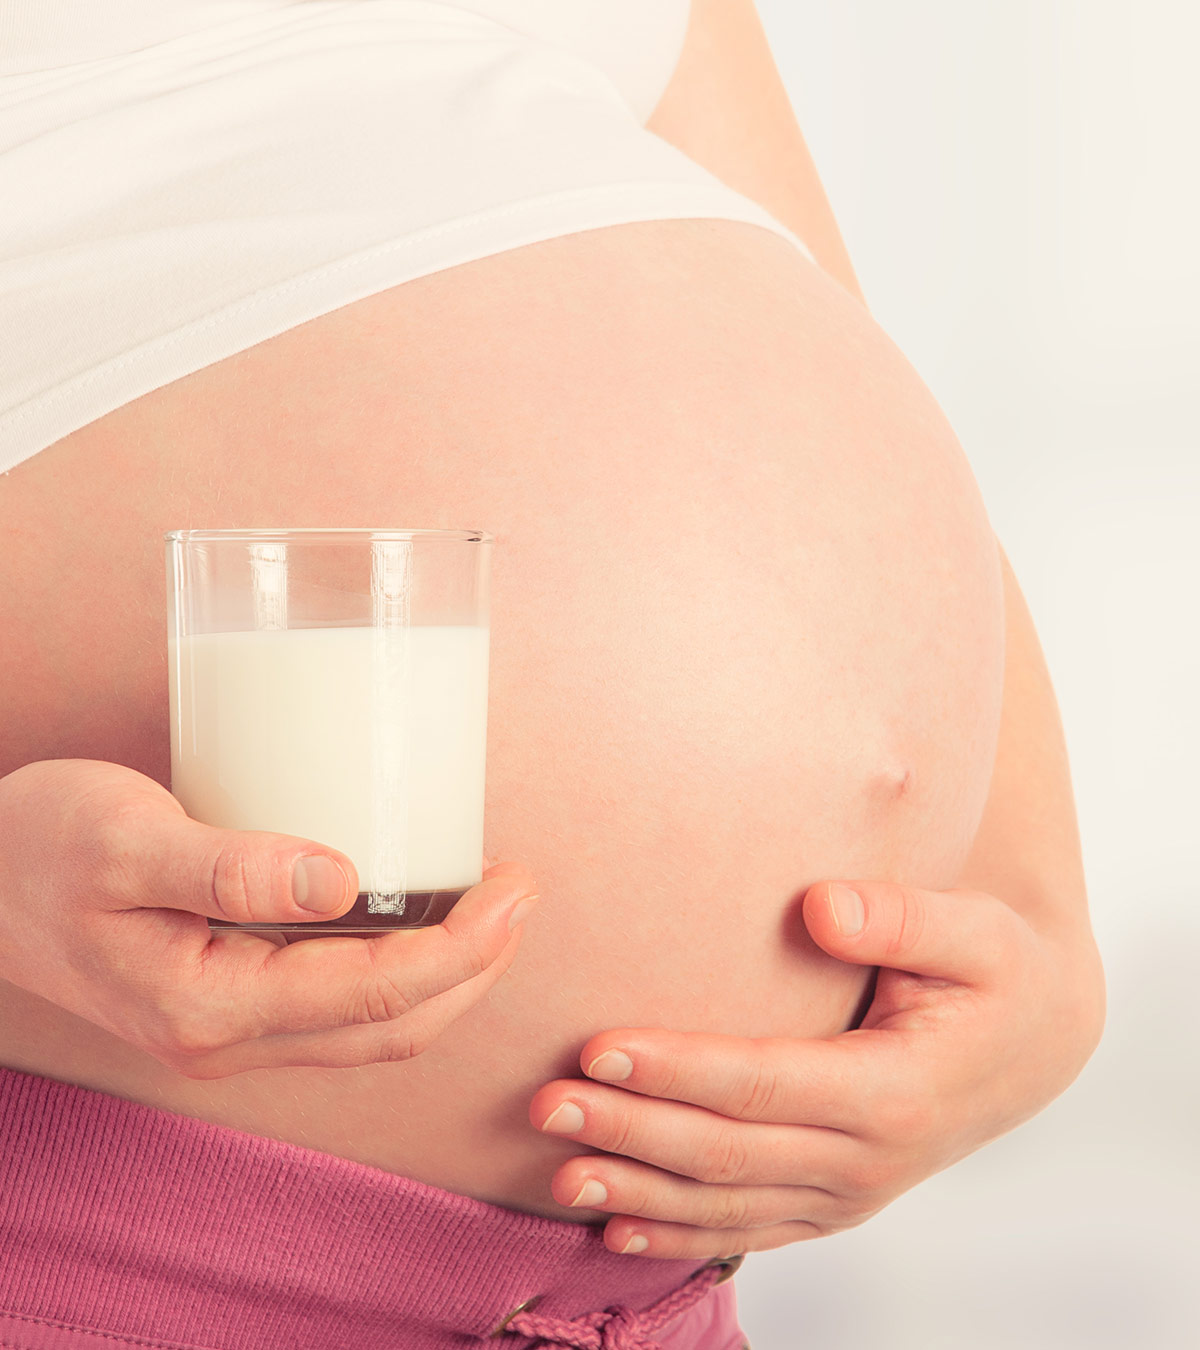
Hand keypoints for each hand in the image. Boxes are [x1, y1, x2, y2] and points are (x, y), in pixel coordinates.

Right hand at [0, 759, 538, 1077]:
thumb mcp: (123, 837)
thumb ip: (230, 863)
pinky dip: (398, 968)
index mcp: (207, 1006)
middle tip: (522, 890)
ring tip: (492, 903)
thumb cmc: (38, 846)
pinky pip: (338, 1006)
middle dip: (476, 967)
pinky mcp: (228, 999)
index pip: (374, 997)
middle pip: (390, 1028)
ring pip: (370, 1027)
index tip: (516, 889)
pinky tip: (417, 914)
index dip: (465, 949)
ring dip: (446, 974)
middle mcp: (226, 1036)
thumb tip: (346, 881)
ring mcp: (228, 1027)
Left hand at [529, 879, 1104, 1258]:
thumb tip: (819, 906)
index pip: (762, 1084)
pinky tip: (615, 1225)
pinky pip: (747, 1230)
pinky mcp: (833, 1203)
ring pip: (725, 1203)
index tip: (599, 1048)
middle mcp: (868, 1160)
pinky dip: (678, 1231)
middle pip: (727, 1152)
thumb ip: (900, 916)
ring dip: (637, 1189)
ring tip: (558, 1171)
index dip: (677, 1070)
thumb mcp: (973, 931)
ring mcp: (849, 1193)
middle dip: (630, 1131)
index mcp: (895, 1091)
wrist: (1033, 1043)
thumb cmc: (996, 973)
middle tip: (546, 1104)